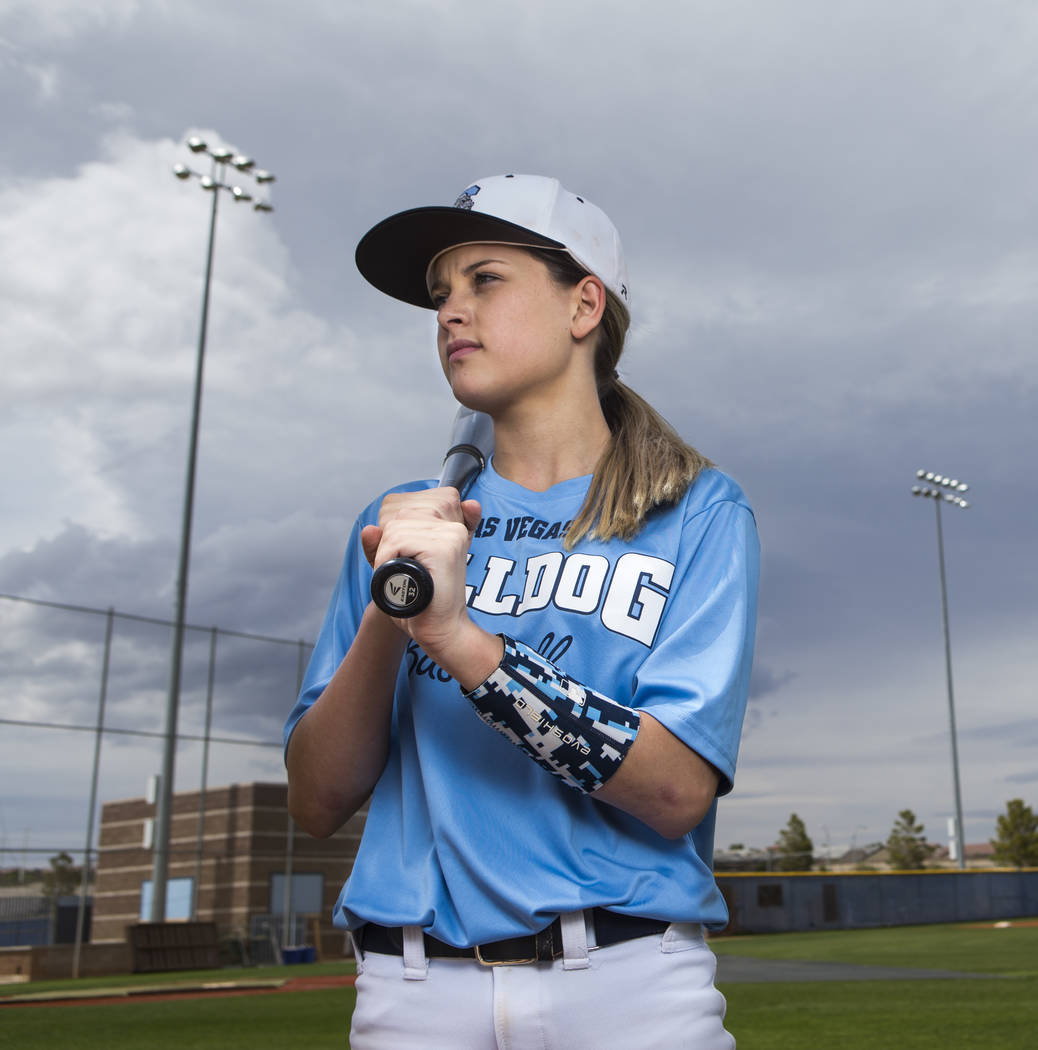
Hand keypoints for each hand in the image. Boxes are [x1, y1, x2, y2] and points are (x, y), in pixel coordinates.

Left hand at [360, 488, 482, 656]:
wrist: (440, 630)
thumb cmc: (422, 601)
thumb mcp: (400, 566)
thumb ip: (385, 545)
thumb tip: (368, 529)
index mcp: (450, 525)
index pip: (407, 503)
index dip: (396, 528)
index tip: (407, 556)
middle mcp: (453, 526)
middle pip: (400, 513)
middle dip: (390, 541)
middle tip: (405, 570)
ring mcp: (451, 534)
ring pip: (396, 527)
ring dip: (388, 553)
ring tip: (406, 576)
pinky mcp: (444, 546)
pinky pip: (398, 539)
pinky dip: (388, 559)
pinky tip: (403, 577)